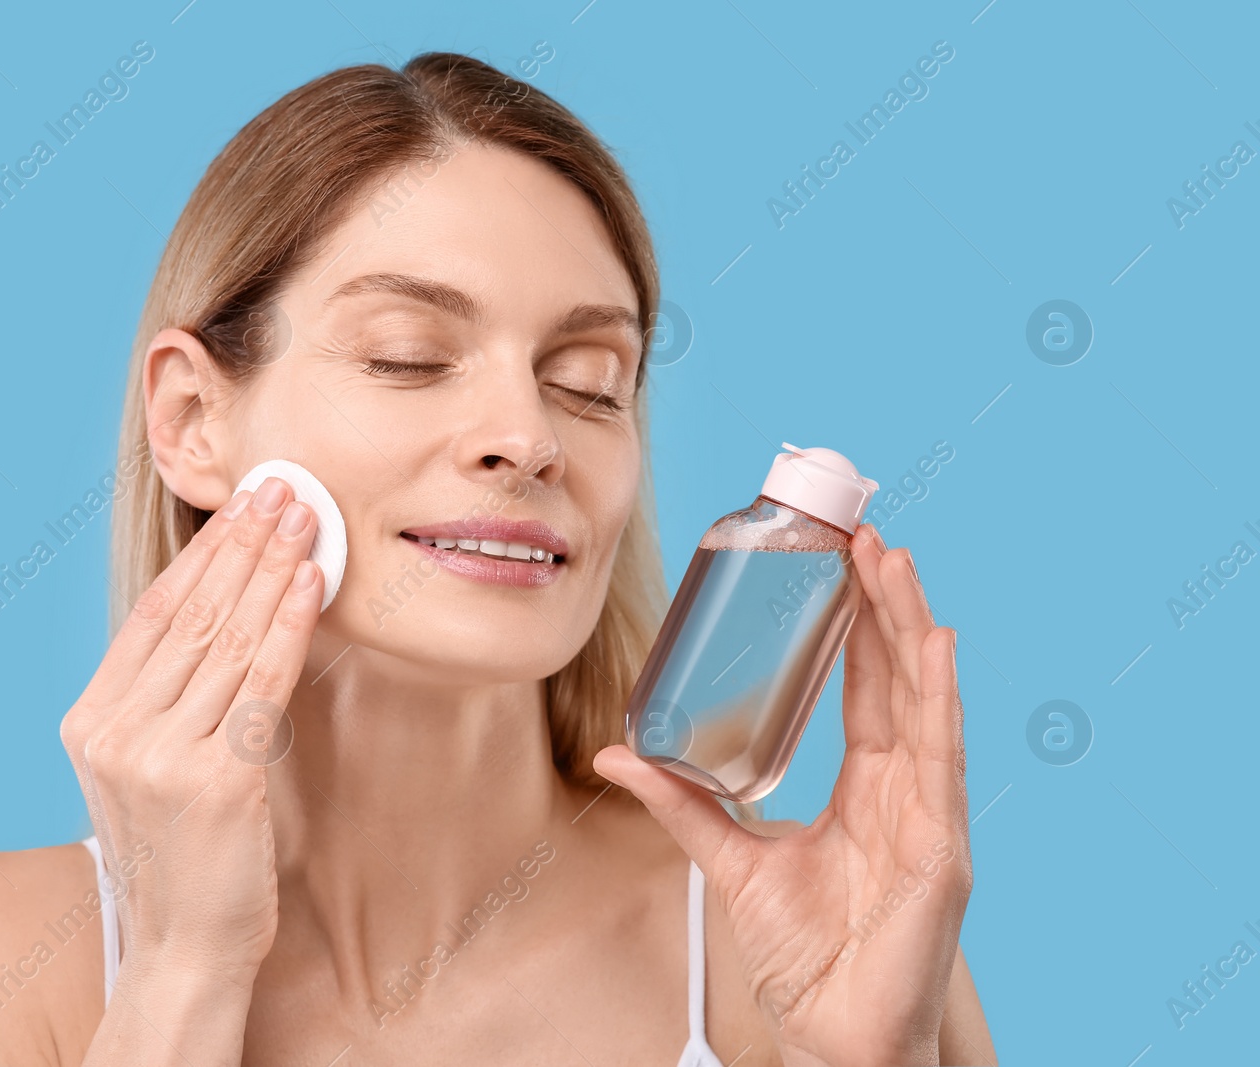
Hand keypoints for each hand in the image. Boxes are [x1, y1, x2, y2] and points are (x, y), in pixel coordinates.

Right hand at [59, 477, 322, 988]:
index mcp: (90, 720)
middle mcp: (115, 731)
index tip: (240, 507)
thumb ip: (161, 697)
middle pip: (192, 615)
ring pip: (229, 640)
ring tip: (307, 520)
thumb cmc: (180, 852)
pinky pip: (262, 684)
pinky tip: (311, 583)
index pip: (151, 614)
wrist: (186, 946)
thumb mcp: (144, 766)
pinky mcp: (217, 779)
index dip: (201, 555)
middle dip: (244, 545)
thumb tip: (218, 609)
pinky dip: (290, 626)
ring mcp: (162, 755)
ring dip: (273, 570)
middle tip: (283, 490)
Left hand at [594, 525, 970, 1066]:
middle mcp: (906, 792)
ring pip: (923, 704)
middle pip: (898, 681)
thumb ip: (683, 803)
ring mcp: (930, 817)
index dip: (860, 627)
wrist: (830, 1034)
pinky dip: (939, 699)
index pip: (866, 690)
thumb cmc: (802, 957)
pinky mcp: (941, 850)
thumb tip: (619, 752)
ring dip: (910, 629)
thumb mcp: (731, 860)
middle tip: (866, 534)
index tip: (846, 562)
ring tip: (894, 562)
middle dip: (885, 606)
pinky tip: (935, 645)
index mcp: (867, 790)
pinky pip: (942, 762)